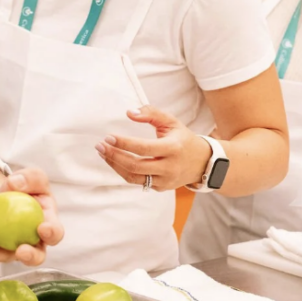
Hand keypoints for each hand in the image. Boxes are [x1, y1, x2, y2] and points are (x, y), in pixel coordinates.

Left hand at [0, 167, 62, 265]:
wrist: (5, 194)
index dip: (51, 234)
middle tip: (21, 250)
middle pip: (35, 257)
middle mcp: (33, 242)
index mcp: (48, 225)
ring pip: (5, 256)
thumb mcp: (33, 177)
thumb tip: (16, 184)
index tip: (43, 228)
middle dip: (30, 257)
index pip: (54, 234)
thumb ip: (31, 177)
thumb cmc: (26, 188)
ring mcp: (13, 248)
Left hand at [96, 106, 210, 191]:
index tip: (108, 137)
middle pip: (136, 166)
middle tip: (99, 146)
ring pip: (134, 177)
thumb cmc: (182, 138)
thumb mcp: (171, 121)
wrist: (202, 162)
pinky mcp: (161, 188)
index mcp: (173, 148)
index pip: (144, 148)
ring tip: (103, 153)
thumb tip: (129, 113)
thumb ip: (151, 113)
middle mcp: (170, 167)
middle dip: (114, 156)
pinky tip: (114, 161)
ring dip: (115, 165)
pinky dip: (123, 172)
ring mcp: (165, 180)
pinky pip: (138, 182)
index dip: (124, 143)